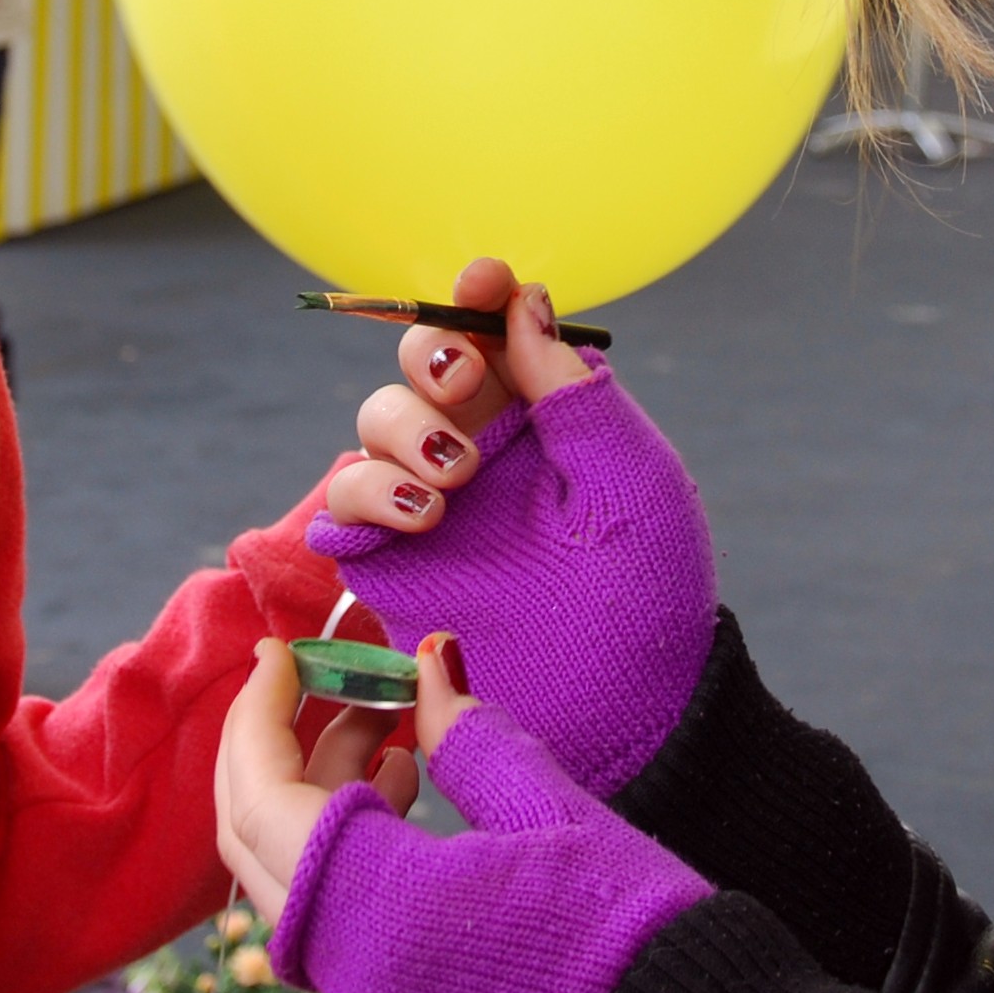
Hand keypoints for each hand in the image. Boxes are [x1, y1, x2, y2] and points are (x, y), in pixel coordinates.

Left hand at [219, 631, 710, 992]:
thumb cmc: (632, 934)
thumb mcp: (554, 813)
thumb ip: (473, 736)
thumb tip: (430, 660)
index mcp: (380, 908)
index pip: (263, 794)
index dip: (262, 710)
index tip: (282, 646)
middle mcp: (351, 967)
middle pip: (255, 840)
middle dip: (275, 746)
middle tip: (326, 676)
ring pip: (291, 877)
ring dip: (315, 790)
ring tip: (395, 720)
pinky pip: (330, 916)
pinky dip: (343, 843)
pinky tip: (410, 789)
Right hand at [310, 259, 716, 793]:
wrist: (629, 712)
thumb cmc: (650, 594)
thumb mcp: (630, 482)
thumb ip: (574, 394)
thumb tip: (526, 300)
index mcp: (544, 420)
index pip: (497, 332)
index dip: (478, 295)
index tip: (481, 280)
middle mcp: (480, 451)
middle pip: (420, 364)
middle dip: (428, 356)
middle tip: (459, 384)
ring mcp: (430, 508)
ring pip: (374, 425)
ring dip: (400, 433)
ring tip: (449, 486)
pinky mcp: (390, 568)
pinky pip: (343, 507)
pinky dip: (361, 496)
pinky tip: (414, 517)